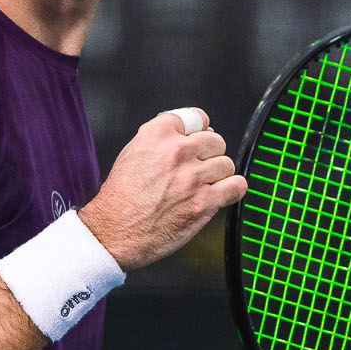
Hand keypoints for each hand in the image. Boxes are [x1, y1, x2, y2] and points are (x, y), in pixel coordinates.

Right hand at [79, 108, 245, 270]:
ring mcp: (193, 177)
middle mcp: (177, 152)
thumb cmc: (120, 198)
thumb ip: (161, 140)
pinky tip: (221, 194)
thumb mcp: (132, 153)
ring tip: (203, 185)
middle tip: (197, 168)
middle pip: (215, 141)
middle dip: (209, 154)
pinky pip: (237, 186)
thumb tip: (192, 134)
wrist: (114, 232)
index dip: (199, 130)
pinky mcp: (205, 202)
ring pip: (226, 164)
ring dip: (218, 175)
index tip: (199, 138)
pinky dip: (232, 189)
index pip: (196, 117)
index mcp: (157, 135)